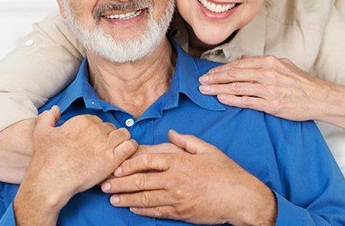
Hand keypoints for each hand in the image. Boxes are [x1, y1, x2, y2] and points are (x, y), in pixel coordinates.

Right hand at [14, 107, 137, 223]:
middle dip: (108, 137)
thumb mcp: (41, 132)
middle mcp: (96, 128)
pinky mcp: (113, 158)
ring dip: (121, 141)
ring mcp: (106, 143)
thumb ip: (49, 118)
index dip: (97, 132)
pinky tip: (124, 156)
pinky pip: (130, 146)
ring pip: (123, 135)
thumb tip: (56, 109)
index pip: (98, 121)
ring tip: (116, 152)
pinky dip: (130, 149)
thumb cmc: (45, 159)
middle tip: (103, 150)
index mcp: (83, 120)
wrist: (50, 181)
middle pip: (110, 128)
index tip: (93, 142)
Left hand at [101, 130, 275, 224]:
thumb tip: (170, 132)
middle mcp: (175, 180)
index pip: (148, 161)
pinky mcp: (181, 212)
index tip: (115, 167)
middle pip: (141, 181)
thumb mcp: (207, 149)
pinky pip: (157, 211)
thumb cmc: (226, 171)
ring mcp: (177, 198)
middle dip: (120, 183)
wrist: (240, 198)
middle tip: (104, 185)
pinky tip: (132, 207)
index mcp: (180, 162)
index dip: (128, 164)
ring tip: (112, 199)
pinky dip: (142, 210)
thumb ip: (186, 141)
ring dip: (126, 199)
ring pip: (145, 198)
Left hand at [199, 55, 336, 120]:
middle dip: (214, 78)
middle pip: (234, 75)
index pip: (238, 64)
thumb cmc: (302, 82)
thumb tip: (242, 58)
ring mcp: (269, 89)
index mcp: (268, 62)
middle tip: (201, 82)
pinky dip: (232, 100)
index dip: (220, 69)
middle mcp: (267, 73)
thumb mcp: (283, 65)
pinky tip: (221, 99)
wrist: (320, 98)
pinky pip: (247, 101)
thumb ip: (261, 62)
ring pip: (237, 88)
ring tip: (205, 91)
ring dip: (218, 89)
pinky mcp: (272, 104)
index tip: (209, 74)